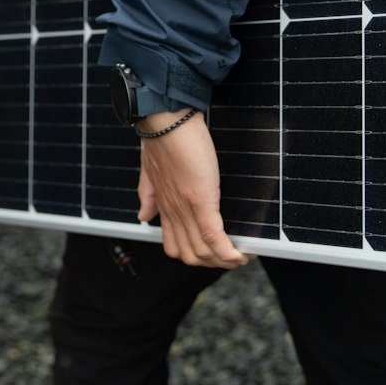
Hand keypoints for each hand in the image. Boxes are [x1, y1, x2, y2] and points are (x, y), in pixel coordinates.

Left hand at [136, 111, 250, 269]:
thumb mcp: (149, 172)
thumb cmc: (162, 140)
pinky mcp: (200, 201)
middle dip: (213, 263)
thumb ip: (147, 195)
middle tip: (232, 256)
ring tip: (242, 255)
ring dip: (225, 260)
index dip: (196, 256)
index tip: (214, 253)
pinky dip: (229, 251)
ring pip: (203, 252)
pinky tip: (242, 253)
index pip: (176, 247)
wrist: (166, 121)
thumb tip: (143, 216)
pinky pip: (214, 237)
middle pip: (190, 256)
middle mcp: (173, 213)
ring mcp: (186, 209)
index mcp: (165, 207)